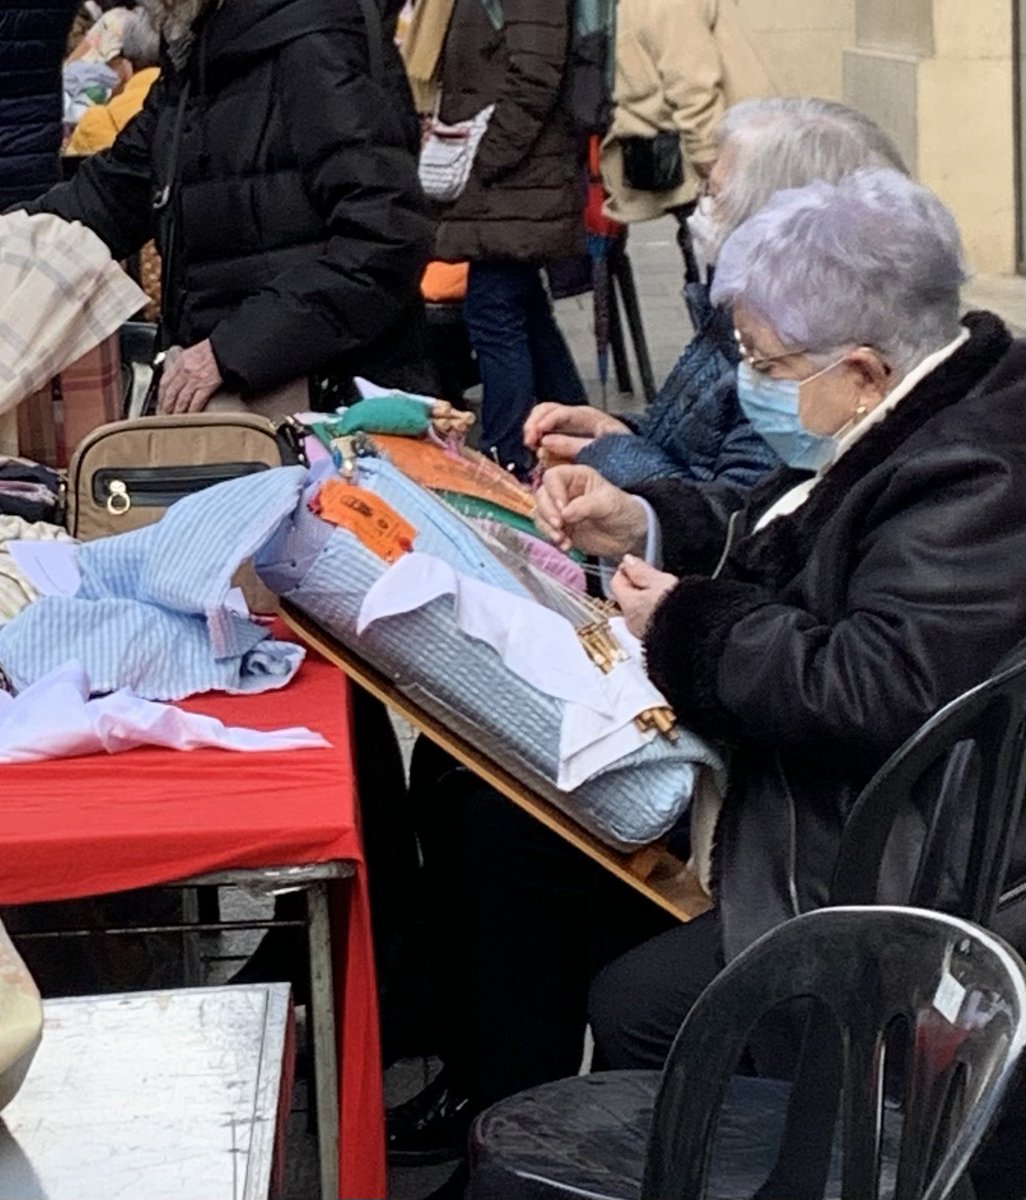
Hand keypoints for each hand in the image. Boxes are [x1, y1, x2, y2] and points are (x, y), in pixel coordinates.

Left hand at [158, 340, 222, 413]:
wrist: (224, 349)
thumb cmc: (211, 350)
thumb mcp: (192, 352)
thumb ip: (184, 362)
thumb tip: (179, 371)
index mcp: (180, 363)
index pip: (165, 381)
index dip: (161, 394)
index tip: (160, 401)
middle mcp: (185, 372)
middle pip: (171, 392)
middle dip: (166, 405)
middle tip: (164, 414)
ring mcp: (195, 380)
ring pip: (181, 399)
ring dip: (177, 410)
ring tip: (176, 418)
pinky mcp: (207, 386)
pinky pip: (196, 401)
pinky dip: (192, 410)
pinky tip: (191, 416)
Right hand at [523, 403, 627, 461]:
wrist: (635, 465)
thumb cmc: (624, 457)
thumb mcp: (602, 451)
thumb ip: (573, 446)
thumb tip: (546, 442)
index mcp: (590, 417)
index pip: (563, 412)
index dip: (546, 421)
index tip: (536, 434)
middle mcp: (578, 417)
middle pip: (549, 409)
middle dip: (535, 422)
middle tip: (528, 440)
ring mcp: (571, 426)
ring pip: (544, 416)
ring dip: (533, 428)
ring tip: (529, 444)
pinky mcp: (566, 436)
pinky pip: (546, 430)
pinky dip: (537, 436)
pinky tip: (534, 446)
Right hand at [534, 465, 648, 556]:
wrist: (629, 535)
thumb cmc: (623, 510)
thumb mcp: (608, 503)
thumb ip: (585, 506)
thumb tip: (564, 513)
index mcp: (576, 476)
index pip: (553, 477)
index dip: (553, 492)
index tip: (562, 509)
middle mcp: (564, 490)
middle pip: (541, 495)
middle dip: (547, 512)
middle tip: (560, 526)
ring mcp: (560, 510)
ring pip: (540, 514)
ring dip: (547, 528)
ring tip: (562, 539)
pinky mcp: (560, 528)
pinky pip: (546, 531)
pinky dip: (552, 539)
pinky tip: (566, 546)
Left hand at [610, 555, 677, 637]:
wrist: (696, 634)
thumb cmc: (678, 608)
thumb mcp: (660, 581)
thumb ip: (641, 571)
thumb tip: (628, 561)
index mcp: (628, 604)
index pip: (616, 582)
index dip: (627, 570)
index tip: (638, 565)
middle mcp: (631, 621)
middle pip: (627, 597)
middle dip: (638, 587)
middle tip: (655, 578)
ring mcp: (642, 633)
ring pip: (639, 611)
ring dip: (648, 601)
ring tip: (667, 594)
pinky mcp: (655, 641)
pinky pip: (651, 622)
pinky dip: (657, 614)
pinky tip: (671, 610)